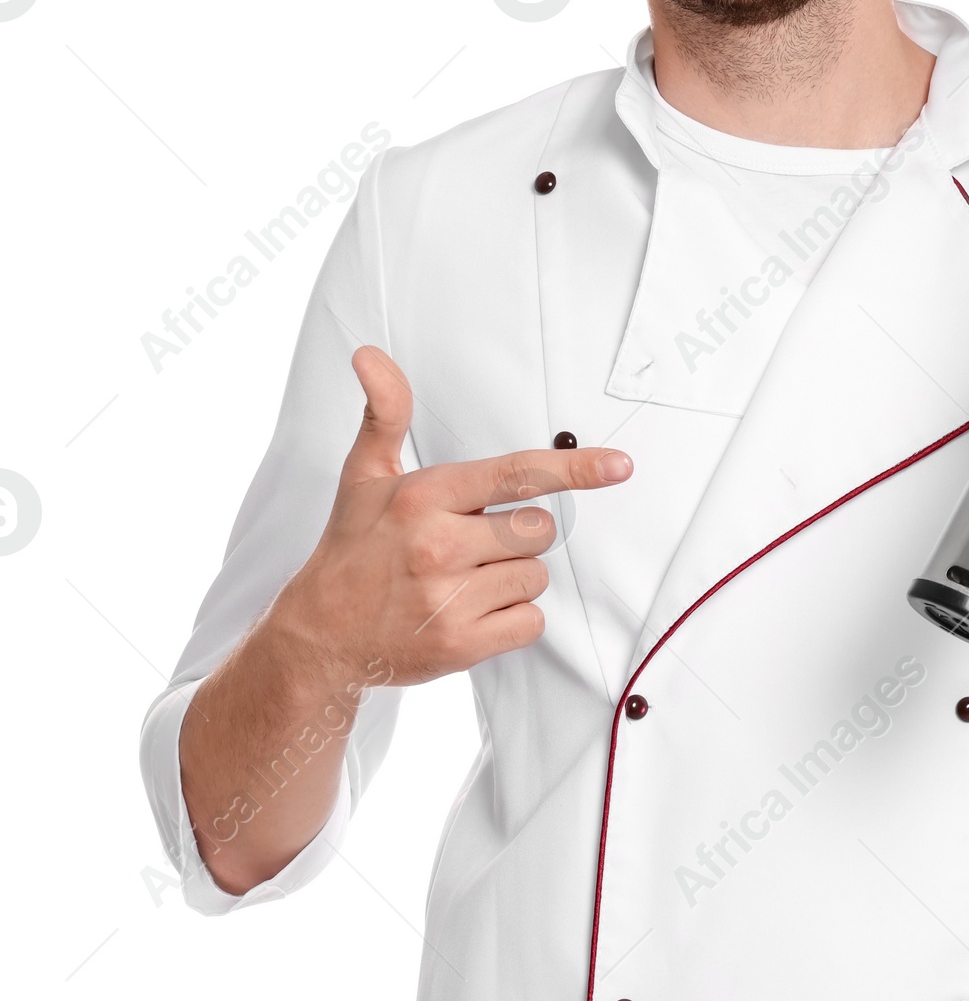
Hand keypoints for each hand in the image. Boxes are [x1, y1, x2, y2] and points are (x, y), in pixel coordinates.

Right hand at [269, 345, 632, 686]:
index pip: (516, 473)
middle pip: (538, 529)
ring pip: (536, 577)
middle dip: (517, 535)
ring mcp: (449, 599)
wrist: (318, 636)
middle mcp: (438, 545)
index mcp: (424, 496)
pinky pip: (530, 622)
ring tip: (462, 580)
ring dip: (512, 579)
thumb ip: (385, 412)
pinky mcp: (460, 645)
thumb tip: (370, 355)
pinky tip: (470, 612)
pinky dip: (511, 620)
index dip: (574, 468)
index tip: (618, 465)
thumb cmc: (352, 548)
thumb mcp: (365, 474)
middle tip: (472, 544)